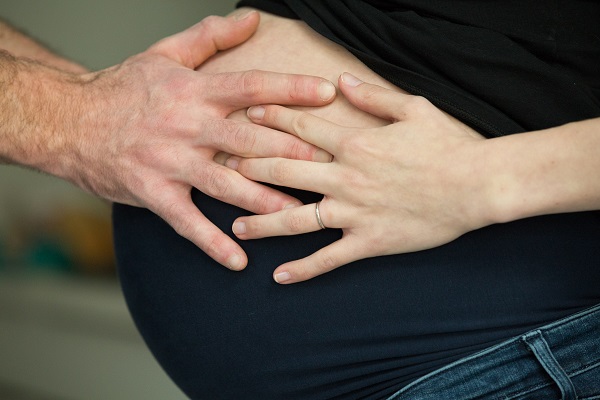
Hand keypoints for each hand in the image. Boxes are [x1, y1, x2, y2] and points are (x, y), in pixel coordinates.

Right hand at [65, 11, 335, 269]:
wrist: (69, 120)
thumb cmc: (123, 88)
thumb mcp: (165, 53)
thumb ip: (210, 36)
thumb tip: (251, 19)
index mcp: (196, 91)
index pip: (252, 86)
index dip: (291, 89)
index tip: (328, 93)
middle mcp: (188, 126)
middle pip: (249, 139)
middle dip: (291, 151)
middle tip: (328, 164)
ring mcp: (171, 162)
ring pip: (227, 183)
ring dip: (264, 201)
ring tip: (299, 216)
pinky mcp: (154, 193)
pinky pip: (187, 222)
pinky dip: (212, 243)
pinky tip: (238, 260)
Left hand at [227, 73, 489, 282]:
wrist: (478, 185)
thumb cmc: (448, 145)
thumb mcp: (413, 109)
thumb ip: (372, 96)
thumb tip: (340, 79)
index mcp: (355, 143)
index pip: (301, 127)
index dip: (270, 120)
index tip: (245, 117)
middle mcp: (345, 177)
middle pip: (285, 170)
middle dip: (250, 167)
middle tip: (222, 168)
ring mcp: (353, 213)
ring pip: (296, 218)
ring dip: (263, 222)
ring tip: (237, 226)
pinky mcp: (367, 242)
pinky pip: (328, 259)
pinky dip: (303, 270)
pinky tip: (279, 277)